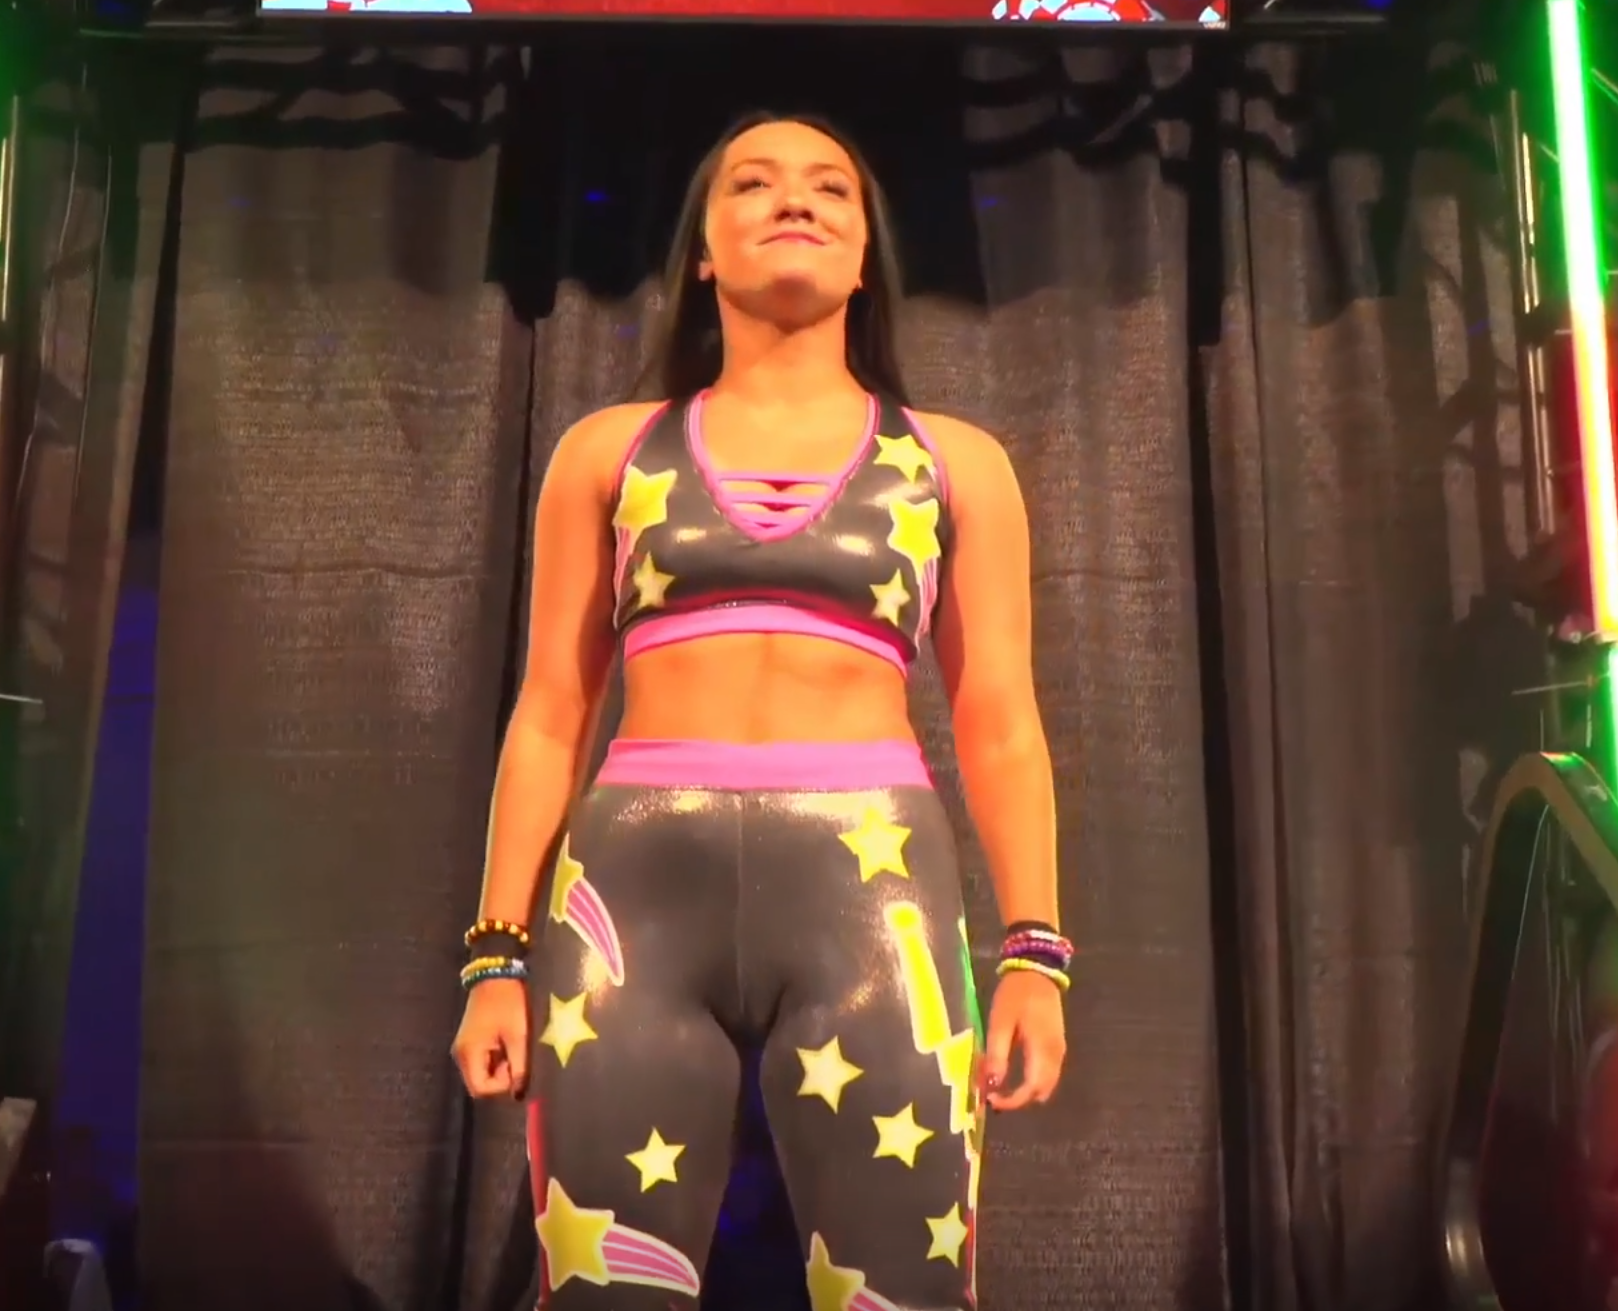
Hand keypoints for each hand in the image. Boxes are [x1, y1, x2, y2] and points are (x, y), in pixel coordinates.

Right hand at [450, 978, 529, 1099]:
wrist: (497, 975)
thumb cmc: (508, 1003)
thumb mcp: (518, 1036)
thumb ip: (519, 1067)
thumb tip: (520, 1094)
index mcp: (469, 1053)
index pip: (480, 1089)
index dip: (501, 1087)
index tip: (517, 1069)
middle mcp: (462, 1054)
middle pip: (480, 1083)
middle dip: (502, 1077)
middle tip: (518, 1057)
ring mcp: (466, 1047)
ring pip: (484, 1072)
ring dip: (502, 1068)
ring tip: (514, 1047)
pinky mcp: (472, 1041)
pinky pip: (484, 1061)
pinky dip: (499, 1059)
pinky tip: (509, 1043)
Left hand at [982, 969, 1066, 1110]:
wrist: (1037, 971)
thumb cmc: (1016, 995)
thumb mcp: (1000, 1022)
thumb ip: (997, 1055)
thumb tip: (992, 1085)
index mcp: (1042, 1050)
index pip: (1031, 1089)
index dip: (1012, 1101)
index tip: (991, 1100)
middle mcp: (1055, 1055)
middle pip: (1041, 1091)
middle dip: (1018, 1098)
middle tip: (993, 1092)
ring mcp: (1059, 1050)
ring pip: (1046, 1084)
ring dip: (1025, 1090)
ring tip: (999, 1082)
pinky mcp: (1057, 1045)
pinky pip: (1048, 1073)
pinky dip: (1032, 1079)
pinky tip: (1013, 1070)